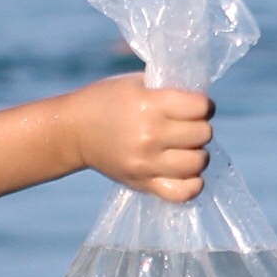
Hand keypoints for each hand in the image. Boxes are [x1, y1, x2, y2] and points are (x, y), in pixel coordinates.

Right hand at [68, 74, 213, 201]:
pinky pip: (183, 192)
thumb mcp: (135, 83)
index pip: (200, 107)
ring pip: (198, 162)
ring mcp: (146, 164)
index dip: (204, 104)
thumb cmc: (105, 101)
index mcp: (149, 105)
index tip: (196, 106)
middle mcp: (149, 136)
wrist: (73, 132)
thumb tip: (202, 103)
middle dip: (199, 127)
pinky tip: (185, 171)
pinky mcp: (142, 184)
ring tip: (185, 148)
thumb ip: (169, 91)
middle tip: (186, 126)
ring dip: (198, 153)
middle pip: (203, 134)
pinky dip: (193, 183)